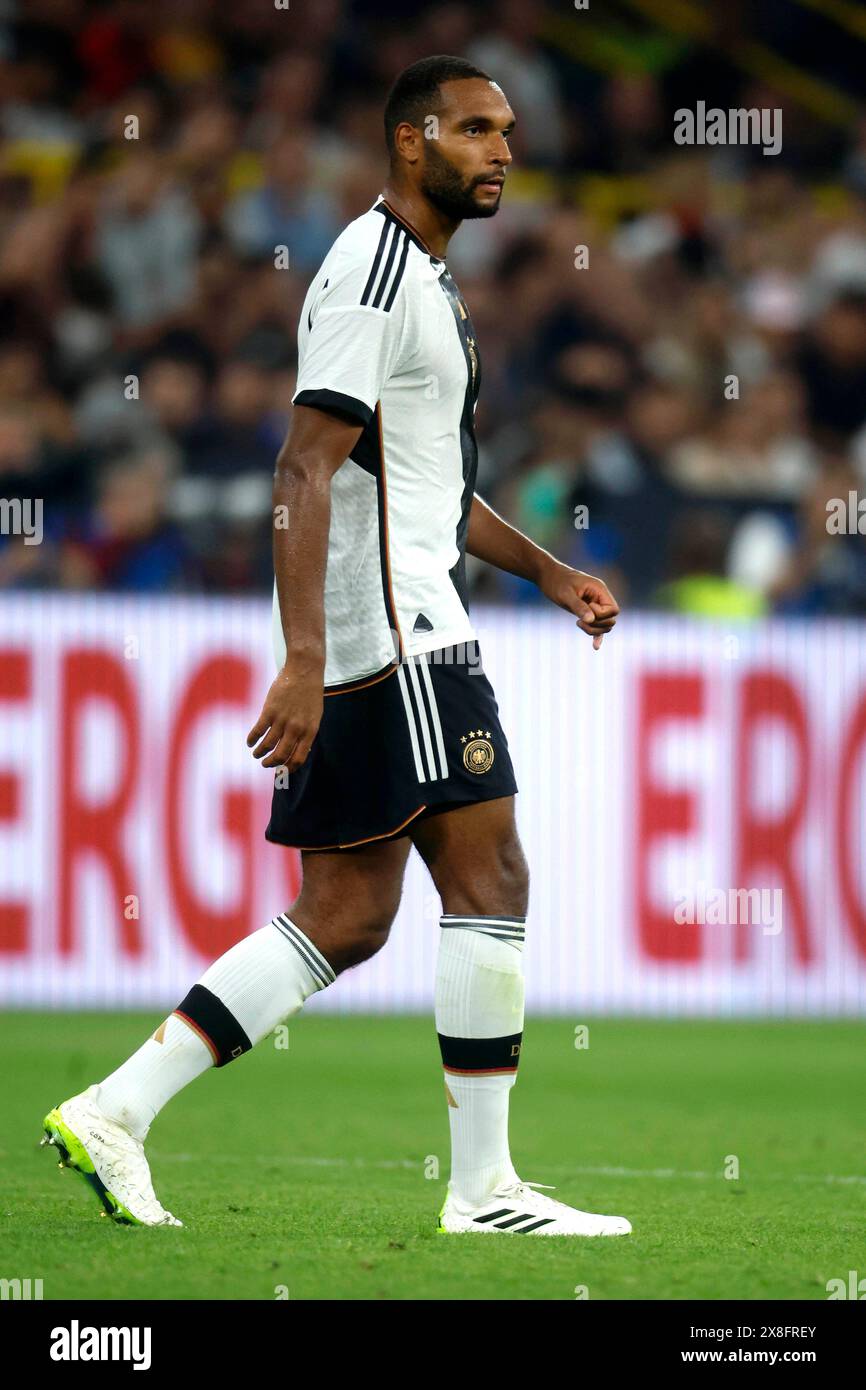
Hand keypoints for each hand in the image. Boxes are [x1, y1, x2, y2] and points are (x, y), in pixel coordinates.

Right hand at [246, 652, 323, 771]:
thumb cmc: (310, 693)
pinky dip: (252, 739)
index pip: (298, 758)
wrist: (304, 671)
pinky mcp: (269, 711)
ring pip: (267, 745)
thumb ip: (306, 732)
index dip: (288, 767)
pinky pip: (258, 731)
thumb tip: (299, 750)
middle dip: (271, 763)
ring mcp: (282, 720)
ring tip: (256, 754)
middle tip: (265, 764)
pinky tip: (249, 742)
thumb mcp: (315, 715)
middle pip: (281, 755)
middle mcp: (296, 729)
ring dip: (260, 753)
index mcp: (310, 731)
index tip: (282, 770)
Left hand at [538, 561, 619, 649]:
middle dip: (597, 625)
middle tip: (579, 620)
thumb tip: (591, 620)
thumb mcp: (566, 594)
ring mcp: (595, 604)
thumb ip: (579, 606)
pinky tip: (595, 647)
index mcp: (599, 590)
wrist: (548, 576)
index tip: (585, 609)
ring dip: (594, 629)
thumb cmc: (556, 582)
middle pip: (611, 619)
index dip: (601, 615)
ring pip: (605, 624)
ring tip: (577, 623)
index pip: (613, 610)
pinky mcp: (587, 611)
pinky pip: (597, 625)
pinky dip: (596, 634)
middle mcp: (600, 597)